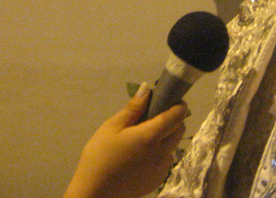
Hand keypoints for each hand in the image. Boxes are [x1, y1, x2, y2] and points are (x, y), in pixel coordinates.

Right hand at [63, 83, 186, 197]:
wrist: (96, 193)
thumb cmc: (100, 156)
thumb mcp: (112, 127)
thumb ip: (133, 108)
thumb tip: (147, 88)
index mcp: (151, 136)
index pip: (177, 115)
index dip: (178, 104)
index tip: (169, 99)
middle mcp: (163, 152)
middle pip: (179, 129)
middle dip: (173, 119)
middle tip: (154, 116)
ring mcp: (162, 168)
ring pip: (174, 145)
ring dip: (167, 136)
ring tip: (143, 137)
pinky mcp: (158, 180)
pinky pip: (166, 159)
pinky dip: (160, 152)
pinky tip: (141, 154)